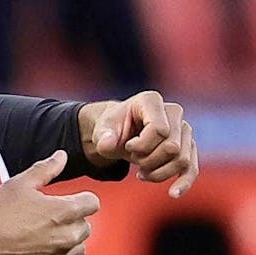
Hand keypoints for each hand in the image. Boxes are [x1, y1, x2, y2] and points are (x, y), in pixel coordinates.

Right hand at [0, 151, 98, 254]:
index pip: (92, 202)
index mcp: (63, 211)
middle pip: (86, 224)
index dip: (81, 196)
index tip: (70, 197)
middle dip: (72, 216)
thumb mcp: (19, 184)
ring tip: (46, 229)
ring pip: (79, 243)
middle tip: (50, 212)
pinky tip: (42, 241)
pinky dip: (60, 249)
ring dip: (68, 235)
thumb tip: (60, 158)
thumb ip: (45, 169)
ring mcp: (60, 253)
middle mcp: (66, 236)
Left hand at [83, 90, 198, 197]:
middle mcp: (173, 112)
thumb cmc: (112, 129)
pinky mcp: (188, 147)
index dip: (142, 145)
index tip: (128, 147)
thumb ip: (103, 136)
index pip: (160, 129)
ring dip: (158, 173)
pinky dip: (184, 183)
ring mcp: (184, 129)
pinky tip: (173, 194)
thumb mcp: (102, 130)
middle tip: (133, 159)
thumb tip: (108, 144)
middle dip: (149, 160)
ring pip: (182, 161)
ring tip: (141, 172)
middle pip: (172, 148)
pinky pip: (192, 169)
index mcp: (151, 101)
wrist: (120, 134)